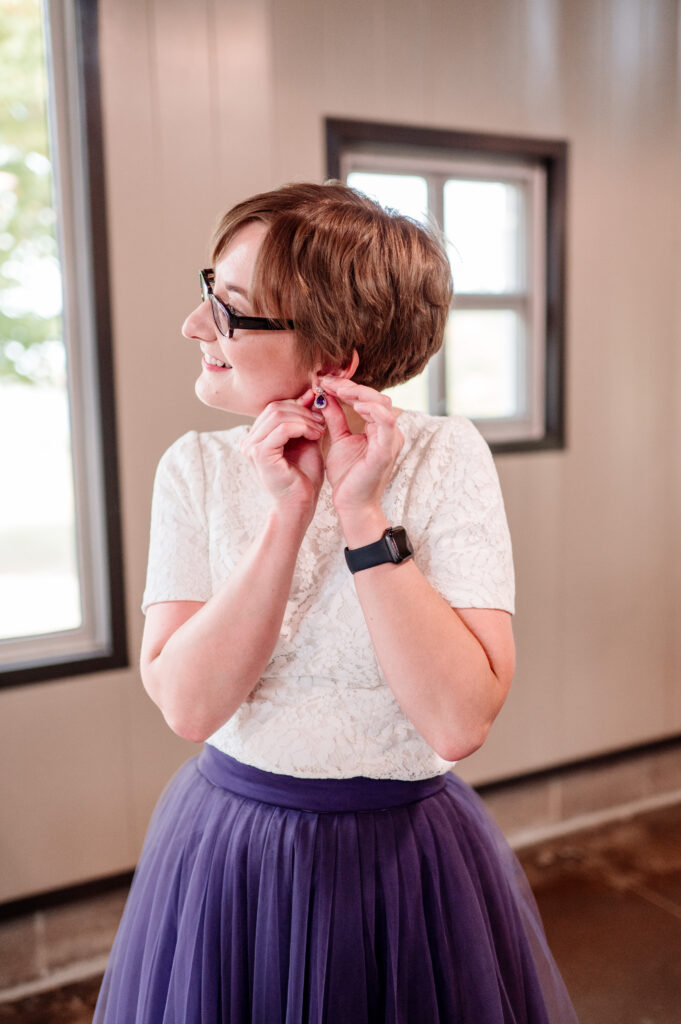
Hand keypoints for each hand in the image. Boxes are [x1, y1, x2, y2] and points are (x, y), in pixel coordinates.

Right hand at [239, 390, 324, 516]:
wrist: (300, 505)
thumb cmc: (303, 476)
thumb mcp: (306, 440)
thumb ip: (305, 418)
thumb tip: (310, 392)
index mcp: (256, 436)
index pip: (275, 407)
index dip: (299, 404)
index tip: (320, 411)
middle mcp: (248, 440)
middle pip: (276, 407)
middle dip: (303, 410)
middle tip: (323, 420)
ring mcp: (251, 447)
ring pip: (279, 414)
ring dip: (305, 418)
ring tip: (321, 430)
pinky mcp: (260, 454)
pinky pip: (282, 428)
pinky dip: (302, 427)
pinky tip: (316, 435)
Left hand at [318, 377, 403, 517]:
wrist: (351, 504)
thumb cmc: (348, 476)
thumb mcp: (338, 440)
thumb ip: (335, 418)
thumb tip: (324, 396)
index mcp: (379, 429)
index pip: (367, 399)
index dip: (347, 387)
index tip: (324, 382)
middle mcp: (389, 432)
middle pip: (376, 396)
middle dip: (351, 386)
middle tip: (327, 382)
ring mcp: (390, 440)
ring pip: (381, 404)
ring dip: (358, 393)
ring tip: (337, 389)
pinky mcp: (386, 450)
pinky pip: (385, 422)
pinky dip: (371, 409)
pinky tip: (354, 403)